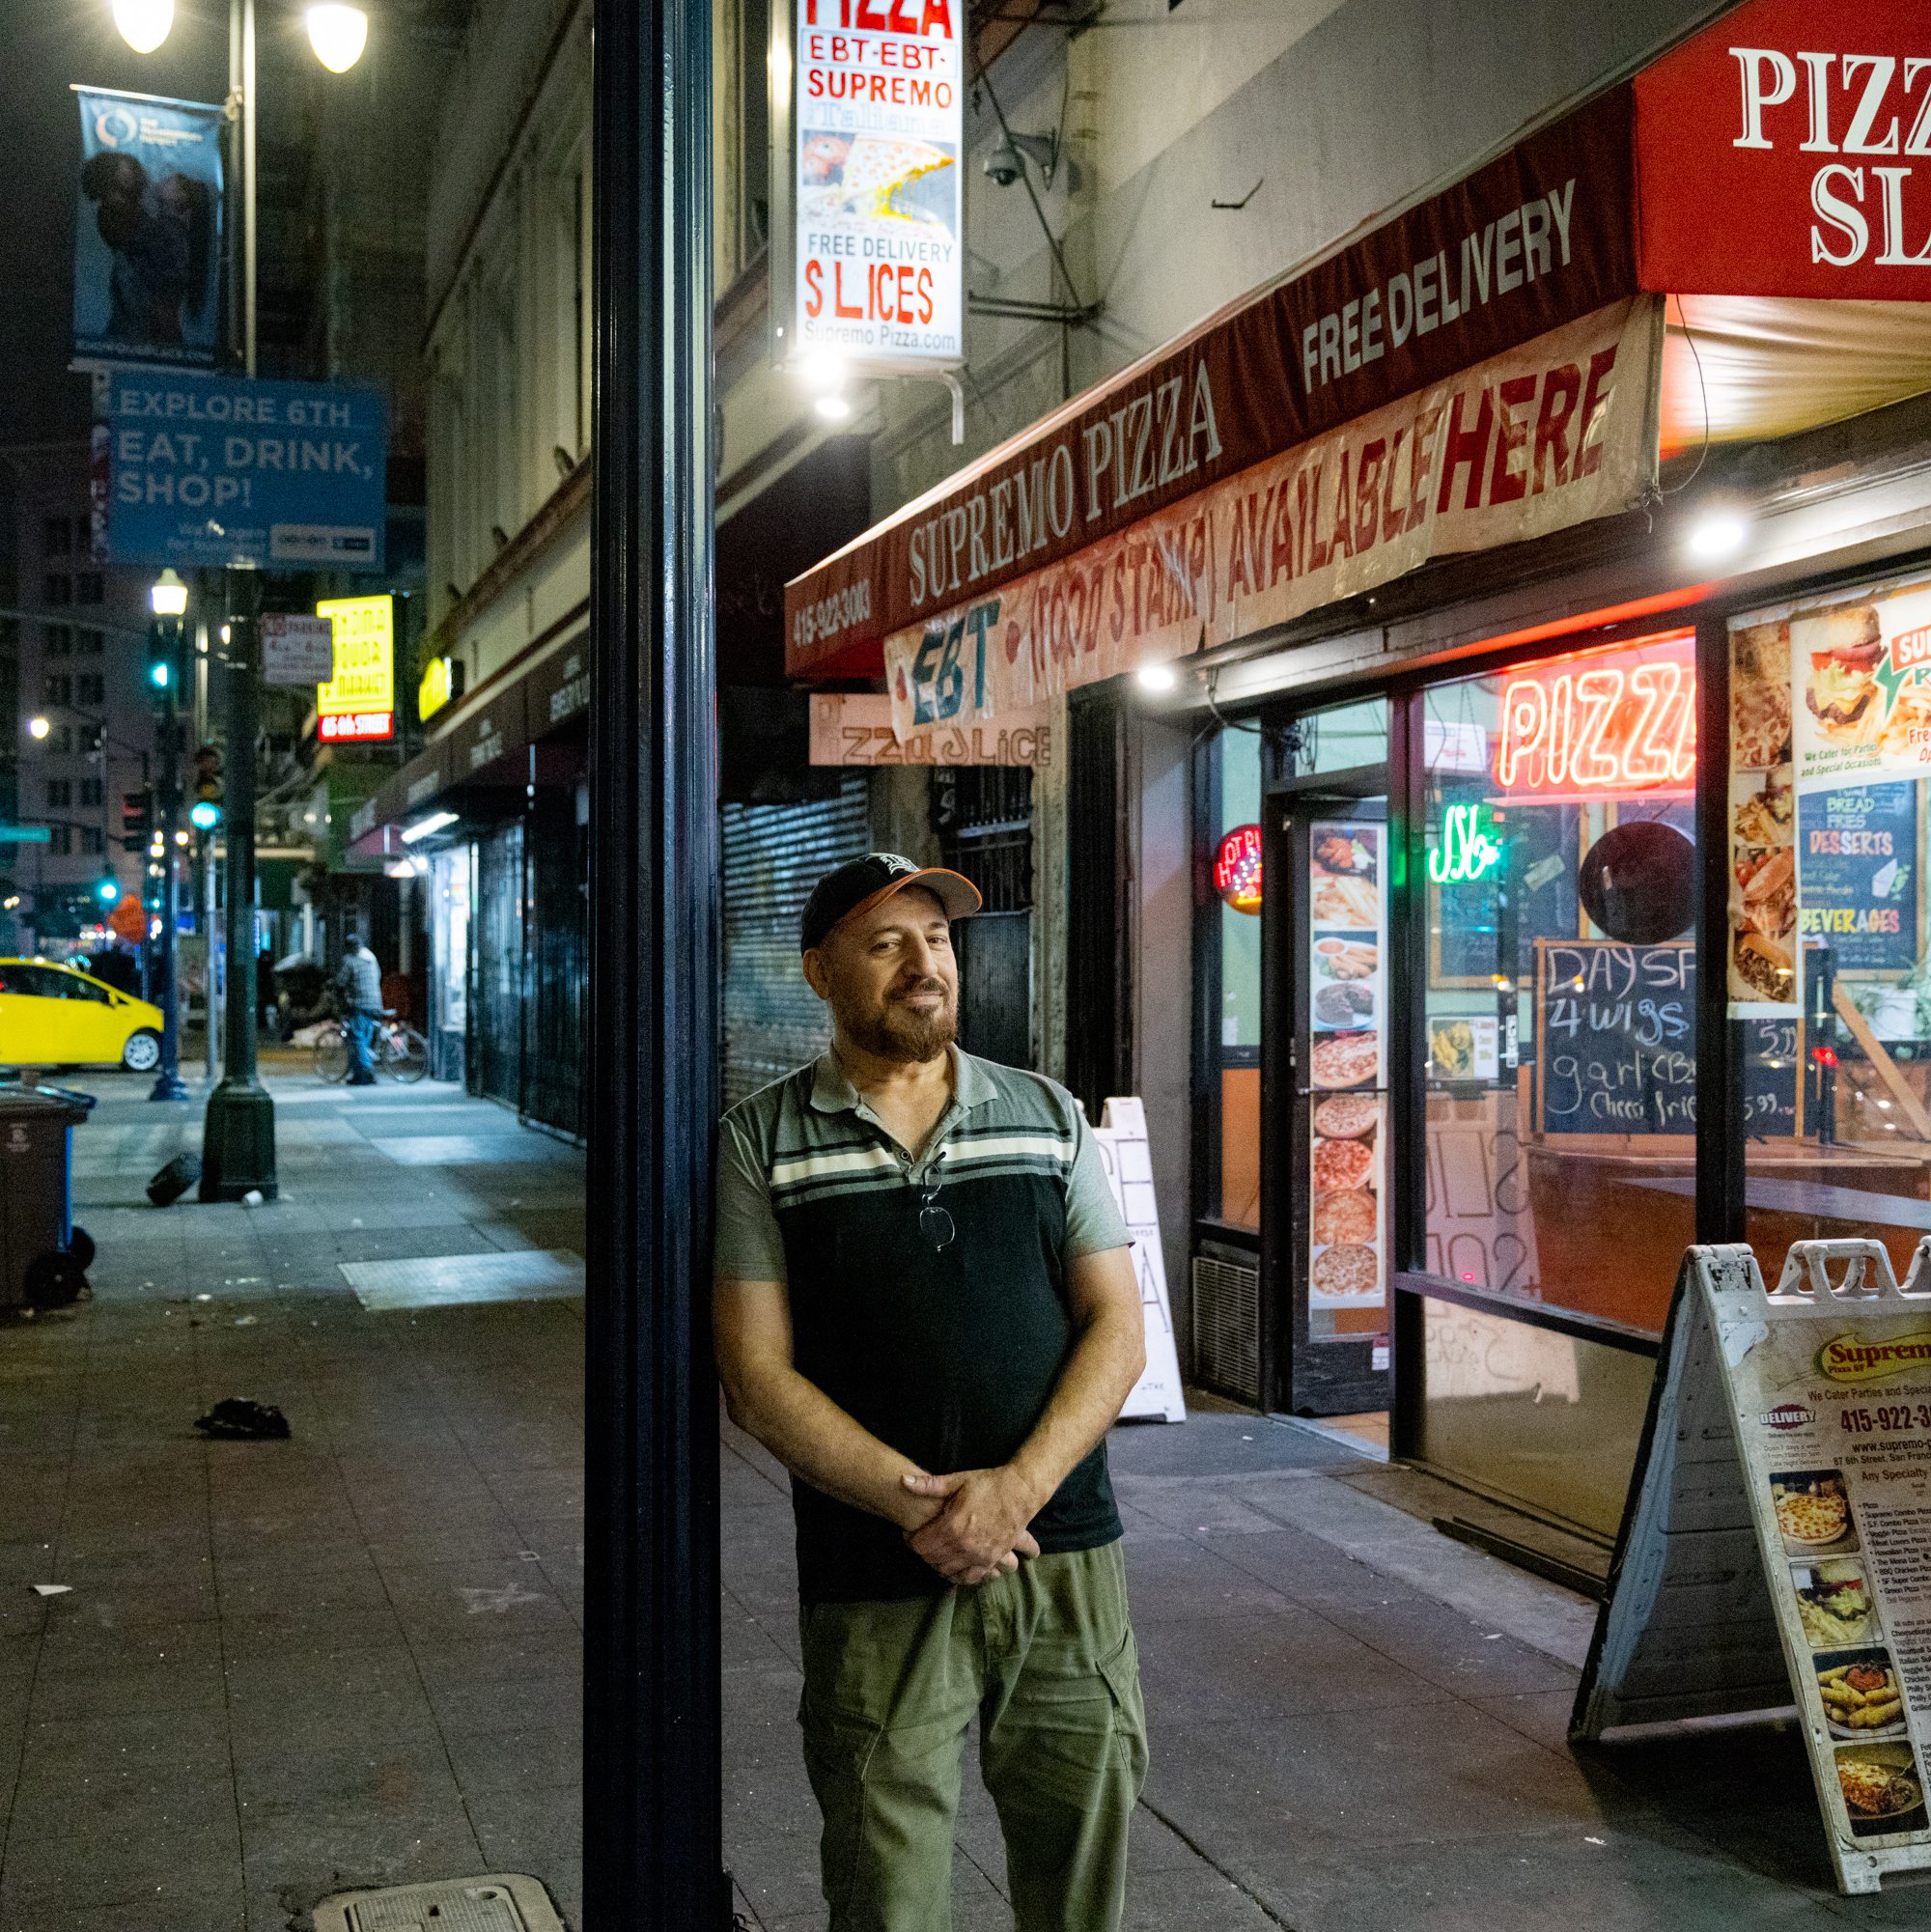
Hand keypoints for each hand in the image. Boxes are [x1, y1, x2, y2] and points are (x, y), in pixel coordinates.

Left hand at [901, 1466, 1041, 1585]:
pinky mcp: (991, 1560)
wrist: (1021, 1492)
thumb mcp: (957, 1480)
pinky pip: (969, 1578)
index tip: (910, 1533)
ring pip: (947, 1571)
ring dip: (938, 1564)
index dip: (910, 1540)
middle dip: (923, 1551)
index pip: (920, 1545)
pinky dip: (957, 1576)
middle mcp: (963, 1545)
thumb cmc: (988, 1484)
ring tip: (937, 1551)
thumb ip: (929, 1485)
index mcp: (952, 1525)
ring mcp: (978, 1556)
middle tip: (923, 1539)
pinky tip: (953, 1567)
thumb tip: (903, 1479)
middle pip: (931, 1559)